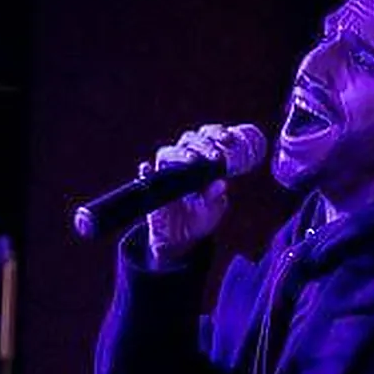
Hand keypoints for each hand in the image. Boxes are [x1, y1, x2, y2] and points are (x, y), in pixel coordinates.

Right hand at [145, 125, 240, 267]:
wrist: (180, 239)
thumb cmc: (199, 217)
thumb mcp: (212, 209)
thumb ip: (215, 197)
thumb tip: (222, 183)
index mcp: (202, 161)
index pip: (207, 138)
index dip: (216, 134)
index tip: (228, 139)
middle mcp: (183, 162)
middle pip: (188, 141)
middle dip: (202, 144)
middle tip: (215, 156)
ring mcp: (165, 173)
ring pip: (167, 154)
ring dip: (180, 154)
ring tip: (192, 160)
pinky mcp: (151, 189)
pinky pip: (145, 177)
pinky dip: (146, 172)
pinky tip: (147, 168)